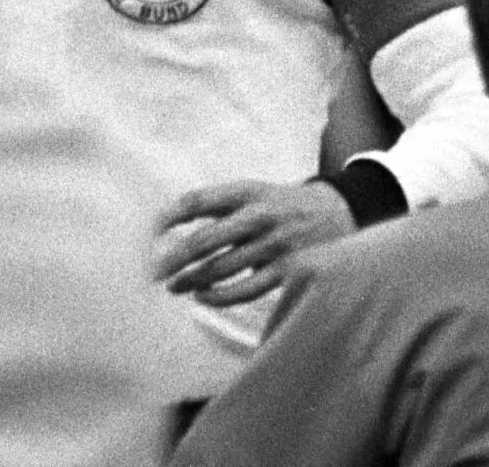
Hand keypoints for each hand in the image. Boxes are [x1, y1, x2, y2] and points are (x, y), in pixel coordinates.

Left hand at [153, 178, 353, 307]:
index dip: (168, 217)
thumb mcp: (256, 192)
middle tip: (152, 273)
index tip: (148, 234)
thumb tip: (168, 225)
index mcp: (248, 191)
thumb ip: (219, 206)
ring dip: (191, 281)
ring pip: (220, 268)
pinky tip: (204, 297)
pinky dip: (219, 297)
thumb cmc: (284, 205)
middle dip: (173, 259)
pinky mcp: (289, 270)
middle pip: (204, 240)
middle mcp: (260, 215)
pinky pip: (245, 290)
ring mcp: (275, 244)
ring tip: (175, 287)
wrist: (341, 211)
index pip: (197, 201)